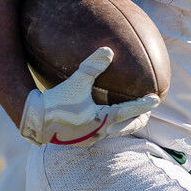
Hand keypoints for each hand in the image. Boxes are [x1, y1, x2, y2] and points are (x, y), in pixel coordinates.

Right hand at [19, 46, 159, 144]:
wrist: (34, 121)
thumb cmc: (56, 101)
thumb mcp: (76, 81)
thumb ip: (93, 66)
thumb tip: (109, 50)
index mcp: (102, 119)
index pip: (129, 111)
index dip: (143, 105)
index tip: (156, 99)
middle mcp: (99, 132)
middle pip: (128, 127)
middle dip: (139, 118)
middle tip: (148, 109)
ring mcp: (90, 138)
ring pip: (116, 132)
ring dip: (126, 123)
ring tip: (131, 114)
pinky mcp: (80, 140)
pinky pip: (102, 132)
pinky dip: (110, 125)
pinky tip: (104, 117)